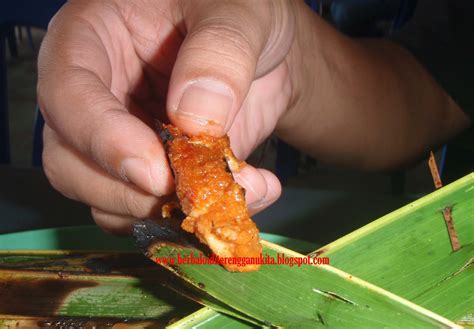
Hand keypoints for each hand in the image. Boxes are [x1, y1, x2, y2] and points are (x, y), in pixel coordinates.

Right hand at [38, 0, 298, 233]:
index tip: (153, 170)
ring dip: (168, 214)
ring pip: (110, 201)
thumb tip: (193, 119)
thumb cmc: (238, 10)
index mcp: (94, 39)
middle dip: (129, 192)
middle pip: (71, 164)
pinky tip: (253, 191)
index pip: (67, 94)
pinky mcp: (160, 171)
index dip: (101, 139)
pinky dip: (202, 215)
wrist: (267, 51)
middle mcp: (100, 97)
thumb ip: (219, 53)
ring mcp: (126, 141)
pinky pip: (159, 211)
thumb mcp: (236, 10)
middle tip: (190, 194)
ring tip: (236, 193)